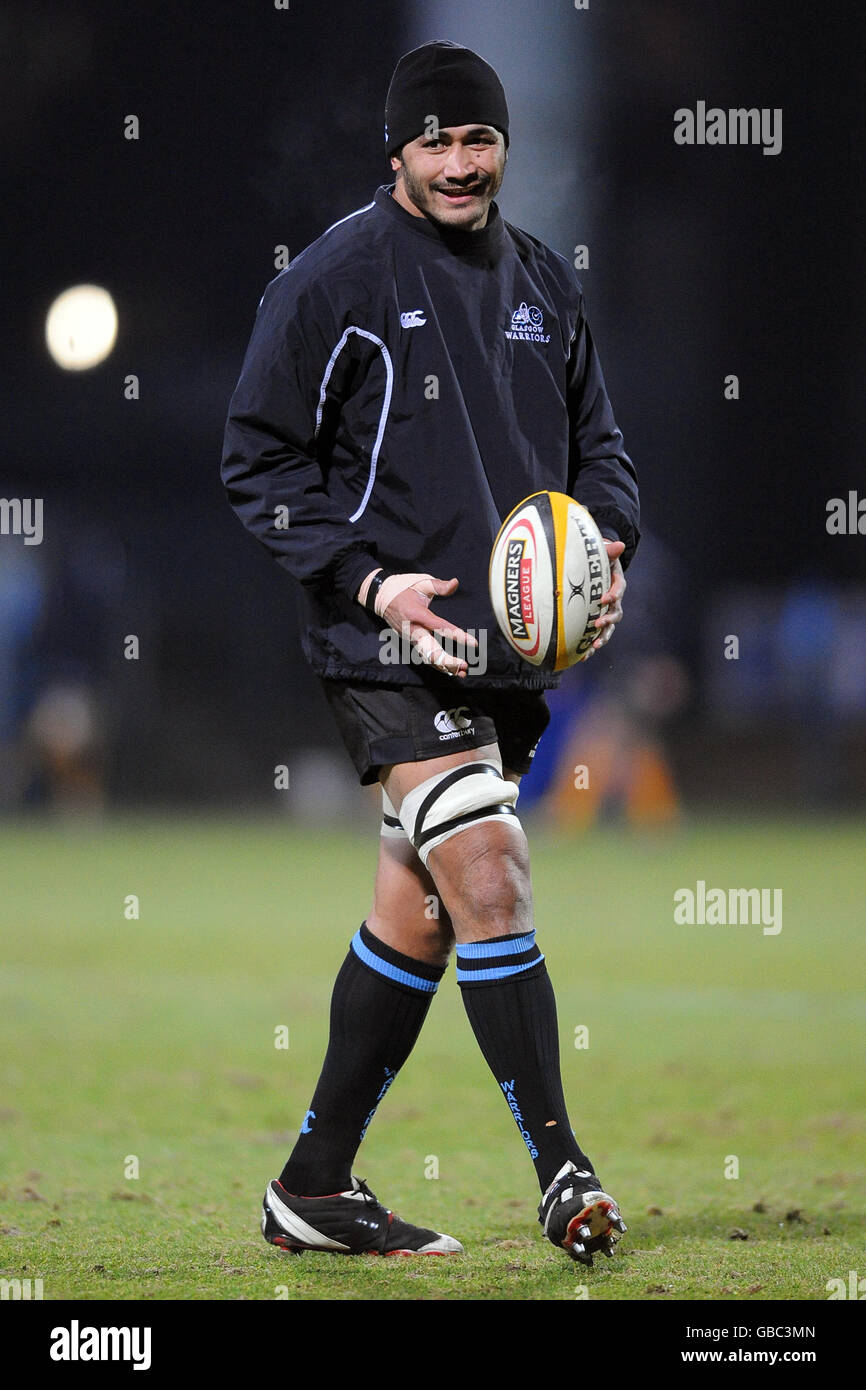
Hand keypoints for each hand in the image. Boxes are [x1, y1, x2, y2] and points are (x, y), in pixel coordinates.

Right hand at [373, 572, 477, 677]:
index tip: (474, 643)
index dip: (458, 636)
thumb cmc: (403, 588)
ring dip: (444, 666)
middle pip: (431, 650)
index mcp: (417, 614)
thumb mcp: (421, 582)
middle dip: (448, 660)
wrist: (380, 597)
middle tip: (464, 666)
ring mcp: (410, 638)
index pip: (441, 627)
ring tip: (461, 673)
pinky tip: (449, 671)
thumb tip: (456, 583)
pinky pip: (424, 656)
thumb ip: (439, 586)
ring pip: (427, 657)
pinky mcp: (410, 642)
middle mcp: (413, 630)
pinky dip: (436, 665)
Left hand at [585, 540, 625, 658]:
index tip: (604, 598)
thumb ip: (608, 550)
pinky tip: (581, 657)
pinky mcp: (596, 620)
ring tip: (593, 646)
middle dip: (608, 620)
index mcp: (616, 583)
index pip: (619, 589)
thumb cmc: (598, 559)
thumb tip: (620, 544)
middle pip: (616, 613)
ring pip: (608, 627)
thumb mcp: (602, 552)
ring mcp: (606, 612)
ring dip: (602, 637)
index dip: (613, 594)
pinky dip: (589, 646)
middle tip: (597, 623)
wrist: (594, 567)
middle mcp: (614, 600)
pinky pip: (595, 635)